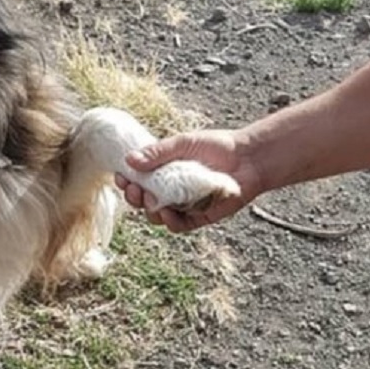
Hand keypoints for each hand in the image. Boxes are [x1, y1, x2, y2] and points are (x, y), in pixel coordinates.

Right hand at [114, 129, 262, 232]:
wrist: (248, 158)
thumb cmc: (217, 146)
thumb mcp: (183, 143)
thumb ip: (158, 152)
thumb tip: (130, 160)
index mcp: (164, 172)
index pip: (138, 180)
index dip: (126, 182)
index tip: (121, 177)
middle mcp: (171, 190)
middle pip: (143, 201)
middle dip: (133, 198)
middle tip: (134, 190)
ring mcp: (184, 204)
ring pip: (158, 216)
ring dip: (149, 211)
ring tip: (150, 200)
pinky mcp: (199, 216)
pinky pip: (179, 225)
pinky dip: (170, 221)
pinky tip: (168, 212)